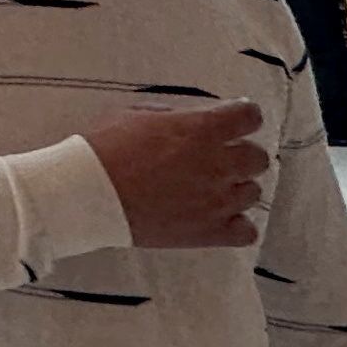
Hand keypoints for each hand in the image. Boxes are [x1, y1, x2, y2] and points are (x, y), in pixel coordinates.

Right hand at [81, 99, 271, 247]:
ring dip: (235, 188)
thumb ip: (176, 116)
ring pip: (253, 193)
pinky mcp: (209, 232)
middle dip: (241, 154)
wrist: (88, 194)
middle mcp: (217, 164)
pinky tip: (216, 218)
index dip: (244, 117)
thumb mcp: (137, 114)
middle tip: (216, 158)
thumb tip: (195, 121)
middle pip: (258, 157)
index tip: (233, 121)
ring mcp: (217, 202)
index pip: (251, 117)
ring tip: (210, 190)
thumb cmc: (106, 147)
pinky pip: (247, 231)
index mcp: (202, 130)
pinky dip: (236, 225)